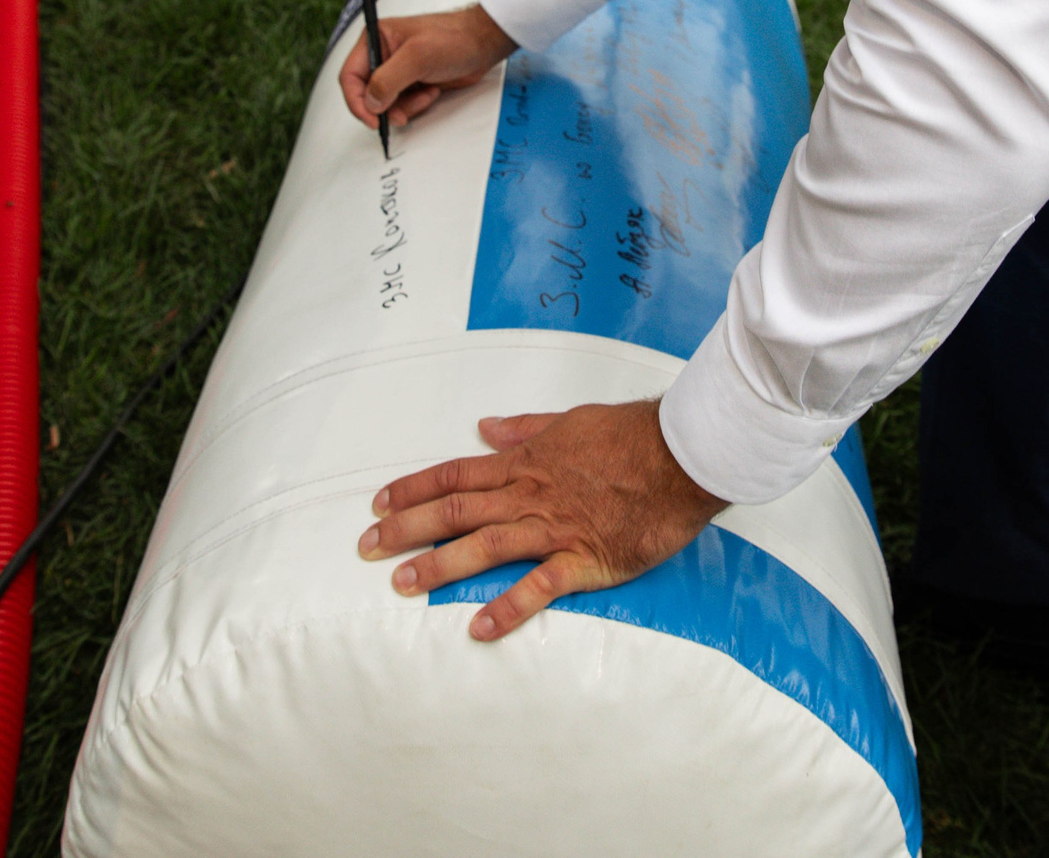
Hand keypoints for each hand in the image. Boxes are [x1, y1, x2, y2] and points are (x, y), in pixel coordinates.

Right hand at [339, 2, 515, 131]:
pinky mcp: (411, 82)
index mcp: (376, 39)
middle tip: (402, 114)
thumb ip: (389, 80)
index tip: (371, 119)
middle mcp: (383, 54)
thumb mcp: (419, 57)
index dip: (356, 100)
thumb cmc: (455, 38)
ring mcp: (398, 70)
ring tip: (427, 94)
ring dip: (406, 106)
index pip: (350, 75)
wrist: (484, 44)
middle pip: (367, 93)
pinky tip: (432, 92)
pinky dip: (416, 105)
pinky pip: (403, 104)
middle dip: (385, 106)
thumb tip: (371, 102)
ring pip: (386, 103)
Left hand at [360, 399, 725, 639]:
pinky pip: (539, 587)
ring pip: (484, 547)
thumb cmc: (631, 435)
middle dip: (406, 530)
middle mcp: (528, 494)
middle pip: (454, 511)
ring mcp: (553, 528)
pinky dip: (507, 608)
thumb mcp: (570, 420)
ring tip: (402, 586)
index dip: (412, 490)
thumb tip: (486, 428)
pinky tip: (478, 628)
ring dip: (439, 567)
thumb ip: (525, 428)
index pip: (454, 475)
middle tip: (366, 549)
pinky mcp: (584, 559)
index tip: (378, 505)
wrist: (681, 456)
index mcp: (524, 461)